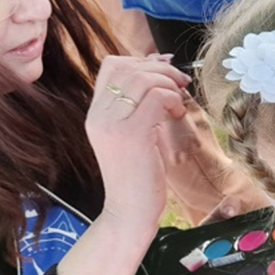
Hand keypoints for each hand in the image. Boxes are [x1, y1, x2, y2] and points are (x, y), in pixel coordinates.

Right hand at [87, 54, 189, 231]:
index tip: (164, 75)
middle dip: (161, 71)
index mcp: (95, 113)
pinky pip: (156, 97)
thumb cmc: (136, 176)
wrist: (129, 212)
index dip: (142, 62)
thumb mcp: (131, 134)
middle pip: (129, 67)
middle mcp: (98, 115)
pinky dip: (172, 100)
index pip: (112, 66)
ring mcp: (112, 124)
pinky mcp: (131, 135)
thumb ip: (138, 105)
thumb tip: (161, 68)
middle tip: (179, 86)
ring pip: (143, 79)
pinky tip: (175, 116)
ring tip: (176, 105)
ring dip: (169, 85)